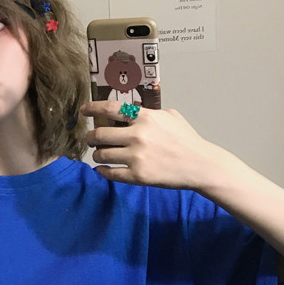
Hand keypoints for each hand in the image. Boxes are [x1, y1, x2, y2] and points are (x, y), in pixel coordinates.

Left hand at [81, 102, 228, 190]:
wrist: (200, 165)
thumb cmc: (186, 140)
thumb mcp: (170, 116)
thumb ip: (149, 112)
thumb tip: (131, 110)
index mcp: (145, 118)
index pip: (111, 109)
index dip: (92, 108)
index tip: (83, 111)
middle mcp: (138, 136)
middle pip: (99, 135)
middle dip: (91, 138)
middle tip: (91, 140)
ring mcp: (137, 157)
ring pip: (102, 155)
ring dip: (97, 155)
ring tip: (100, 155)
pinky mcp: (137, 176)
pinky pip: (110, 173)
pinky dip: (102, 171)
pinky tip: (102, 170)